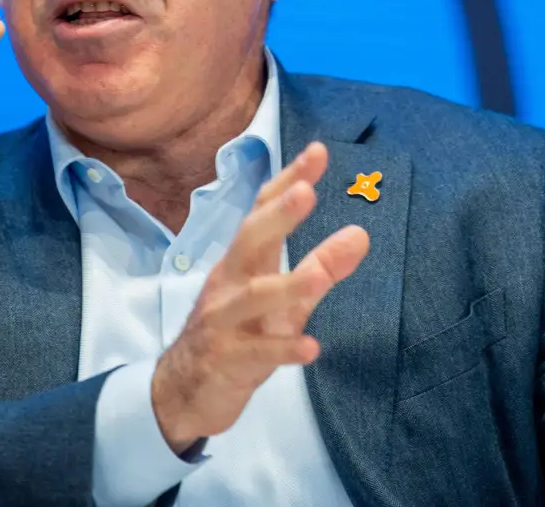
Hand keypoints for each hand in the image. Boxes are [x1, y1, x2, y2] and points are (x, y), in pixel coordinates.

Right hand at [152, 142, 369, 452]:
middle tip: (307, 192)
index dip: (288, 181)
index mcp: (242, 261)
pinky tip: (311, 348)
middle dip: (277, 216)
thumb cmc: (238, 334)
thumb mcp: (283, 300)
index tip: (318, 152)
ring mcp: (222, 321)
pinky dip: (282, 349)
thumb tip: (361, 234)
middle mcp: (229, 282)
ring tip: (319, 278)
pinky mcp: (224, 360)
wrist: (183, 393)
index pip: (262, 211)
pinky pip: (255, 353)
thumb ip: (321, 267)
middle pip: (249, 241)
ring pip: (252, 297)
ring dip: (286, 285)